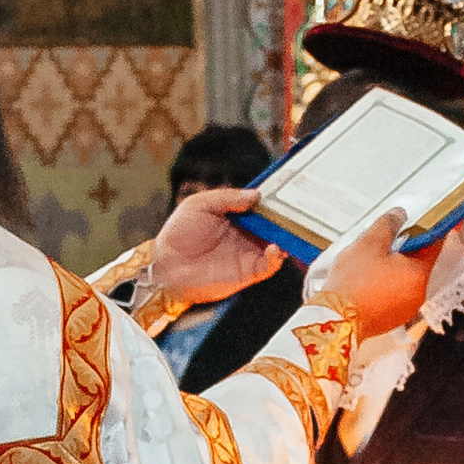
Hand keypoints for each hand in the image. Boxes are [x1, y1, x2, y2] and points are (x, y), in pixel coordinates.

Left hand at [152, 183, 282, 304]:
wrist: (166, 266)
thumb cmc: (177, 234)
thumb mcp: (199, 204)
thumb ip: (227, 198)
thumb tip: (256, 195)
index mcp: (235, 216)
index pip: (260, 206)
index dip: (273, 200)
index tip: (286, 191)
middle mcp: (245, 234)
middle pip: (273, 224)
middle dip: (286, 218)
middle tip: (296, 211)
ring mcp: (248, 252)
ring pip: (276, 243)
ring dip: (286, 238)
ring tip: (290, 229)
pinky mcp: (248, 272)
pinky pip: (269, 266)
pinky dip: (276, 258)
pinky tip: (275, 248)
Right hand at [313, 208, 432, 338]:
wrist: (334, 319)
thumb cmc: (353, 282)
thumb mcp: (369, 243)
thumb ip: (388, 224)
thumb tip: (399, 215)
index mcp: (419, 274)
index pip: (434, 244)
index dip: (426, 229)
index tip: (418, 220)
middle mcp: (418, 294)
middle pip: (418, 263)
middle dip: (404, 249)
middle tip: (385, 239)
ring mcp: (405, 309)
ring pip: (405, 280)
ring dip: (393, 268)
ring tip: (370, 260)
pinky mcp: (391, 319)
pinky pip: (394, 295)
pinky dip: (385, 285)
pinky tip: (366, 280)